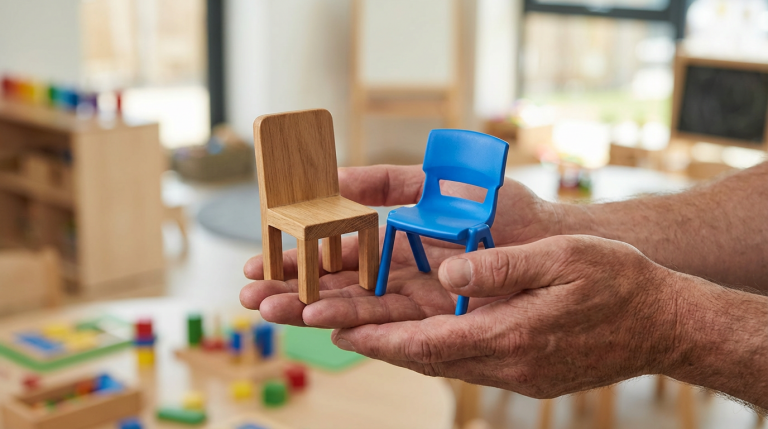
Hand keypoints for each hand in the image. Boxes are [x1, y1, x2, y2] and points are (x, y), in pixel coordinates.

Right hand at [240, 165, 563, 326]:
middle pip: (337, 285)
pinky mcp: (441, 320)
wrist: (554, 241)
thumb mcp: (439, 186)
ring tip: (273, 312)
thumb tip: (338, 177)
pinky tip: (330, 331)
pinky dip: (364, 329)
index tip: (260, 260)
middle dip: (293, 289)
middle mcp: (399, 275)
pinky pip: (397, 327)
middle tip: (249, 295)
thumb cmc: (504, 209)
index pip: (335, 251)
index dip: (298, 256)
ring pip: (358, 308)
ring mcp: (418, 300)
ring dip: (314, 310)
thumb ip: (391, 182)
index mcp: (394, 241)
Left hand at [330, 235, 683, 397]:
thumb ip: (504, 266)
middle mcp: (508, 363)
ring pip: (439, 361)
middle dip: (371, 341)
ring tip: (353, 329)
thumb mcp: (565, 258)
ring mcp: (515, 372)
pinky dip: (428, 347)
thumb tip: (449, 268)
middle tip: (325, 328)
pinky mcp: (523, 370)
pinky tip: (410, 335)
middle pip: (423, 357)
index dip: (379, 336)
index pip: (429, 342)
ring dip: (394, 345)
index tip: (337, 330)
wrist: (664, 324)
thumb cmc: (619, 282)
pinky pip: (462, 360)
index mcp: (513, 335)